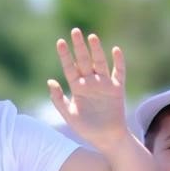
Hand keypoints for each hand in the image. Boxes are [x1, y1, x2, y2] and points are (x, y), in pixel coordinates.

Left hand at [48, 28, 127, 148]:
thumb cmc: (86, 128)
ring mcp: (104, 84)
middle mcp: (90, 82)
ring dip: (96, 50)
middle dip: (79, 46)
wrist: (106, 139)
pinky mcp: (117, 89)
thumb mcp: (68, 114)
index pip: (69, 67)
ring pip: (99, 63)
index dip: (64, 55)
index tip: (60, 42)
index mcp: (77, 87)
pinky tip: (115, 50)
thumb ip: (58, 99)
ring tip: (91, 37)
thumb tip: (50, 81)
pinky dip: (118, 62)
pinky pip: (119, 72)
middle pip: (83, 60)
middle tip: (75, 31)